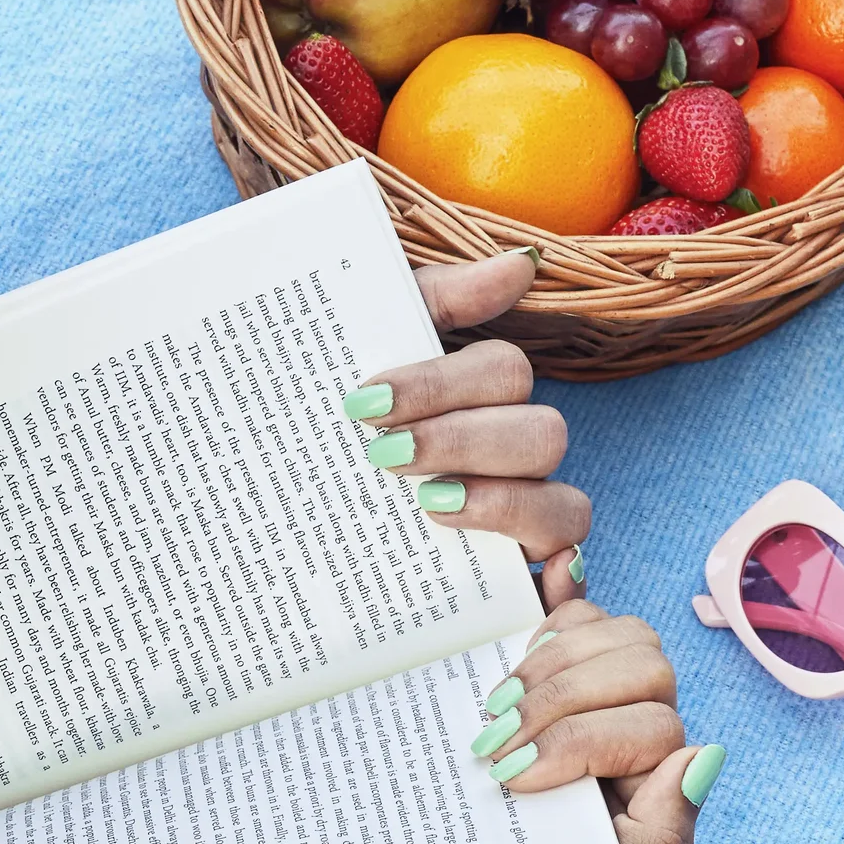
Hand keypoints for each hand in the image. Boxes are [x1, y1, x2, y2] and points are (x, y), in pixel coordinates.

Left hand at [345, 244, 585, 583]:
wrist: (277, 495)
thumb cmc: (338, 411)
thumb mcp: (365, 345)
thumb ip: (434, 299)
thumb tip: (522, 263)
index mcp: (486, 392)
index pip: (503, 371)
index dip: (440, 384)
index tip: (364, 402)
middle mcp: (516, 451)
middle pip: (542, 434)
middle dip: (463, 440)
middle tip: (383, 453)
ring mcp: (523, 516)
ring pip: (565, 507)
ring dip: (502, 504)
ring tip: (426, 505)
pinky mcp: (511, 578)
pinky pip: (565, 577)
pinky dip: (562, 581)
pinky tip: (533, 581)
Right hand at [485, 599, 709, 843]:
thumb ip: (669, 829)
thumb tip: (703, 754)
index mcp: (665, 763)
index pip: (651, 726)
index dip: (578, 742)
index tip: (513, 777)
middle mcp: (648, 711)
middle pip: (641, 665)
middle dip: (561, 697)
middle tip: (497, 737)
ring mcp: (609, 679)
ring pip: (614, 629)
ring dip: (551, 660)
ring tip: (496, 704)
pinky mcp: (566, 657)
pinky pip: (578, 609)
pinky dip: (564, 593)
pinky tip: (553, 575)